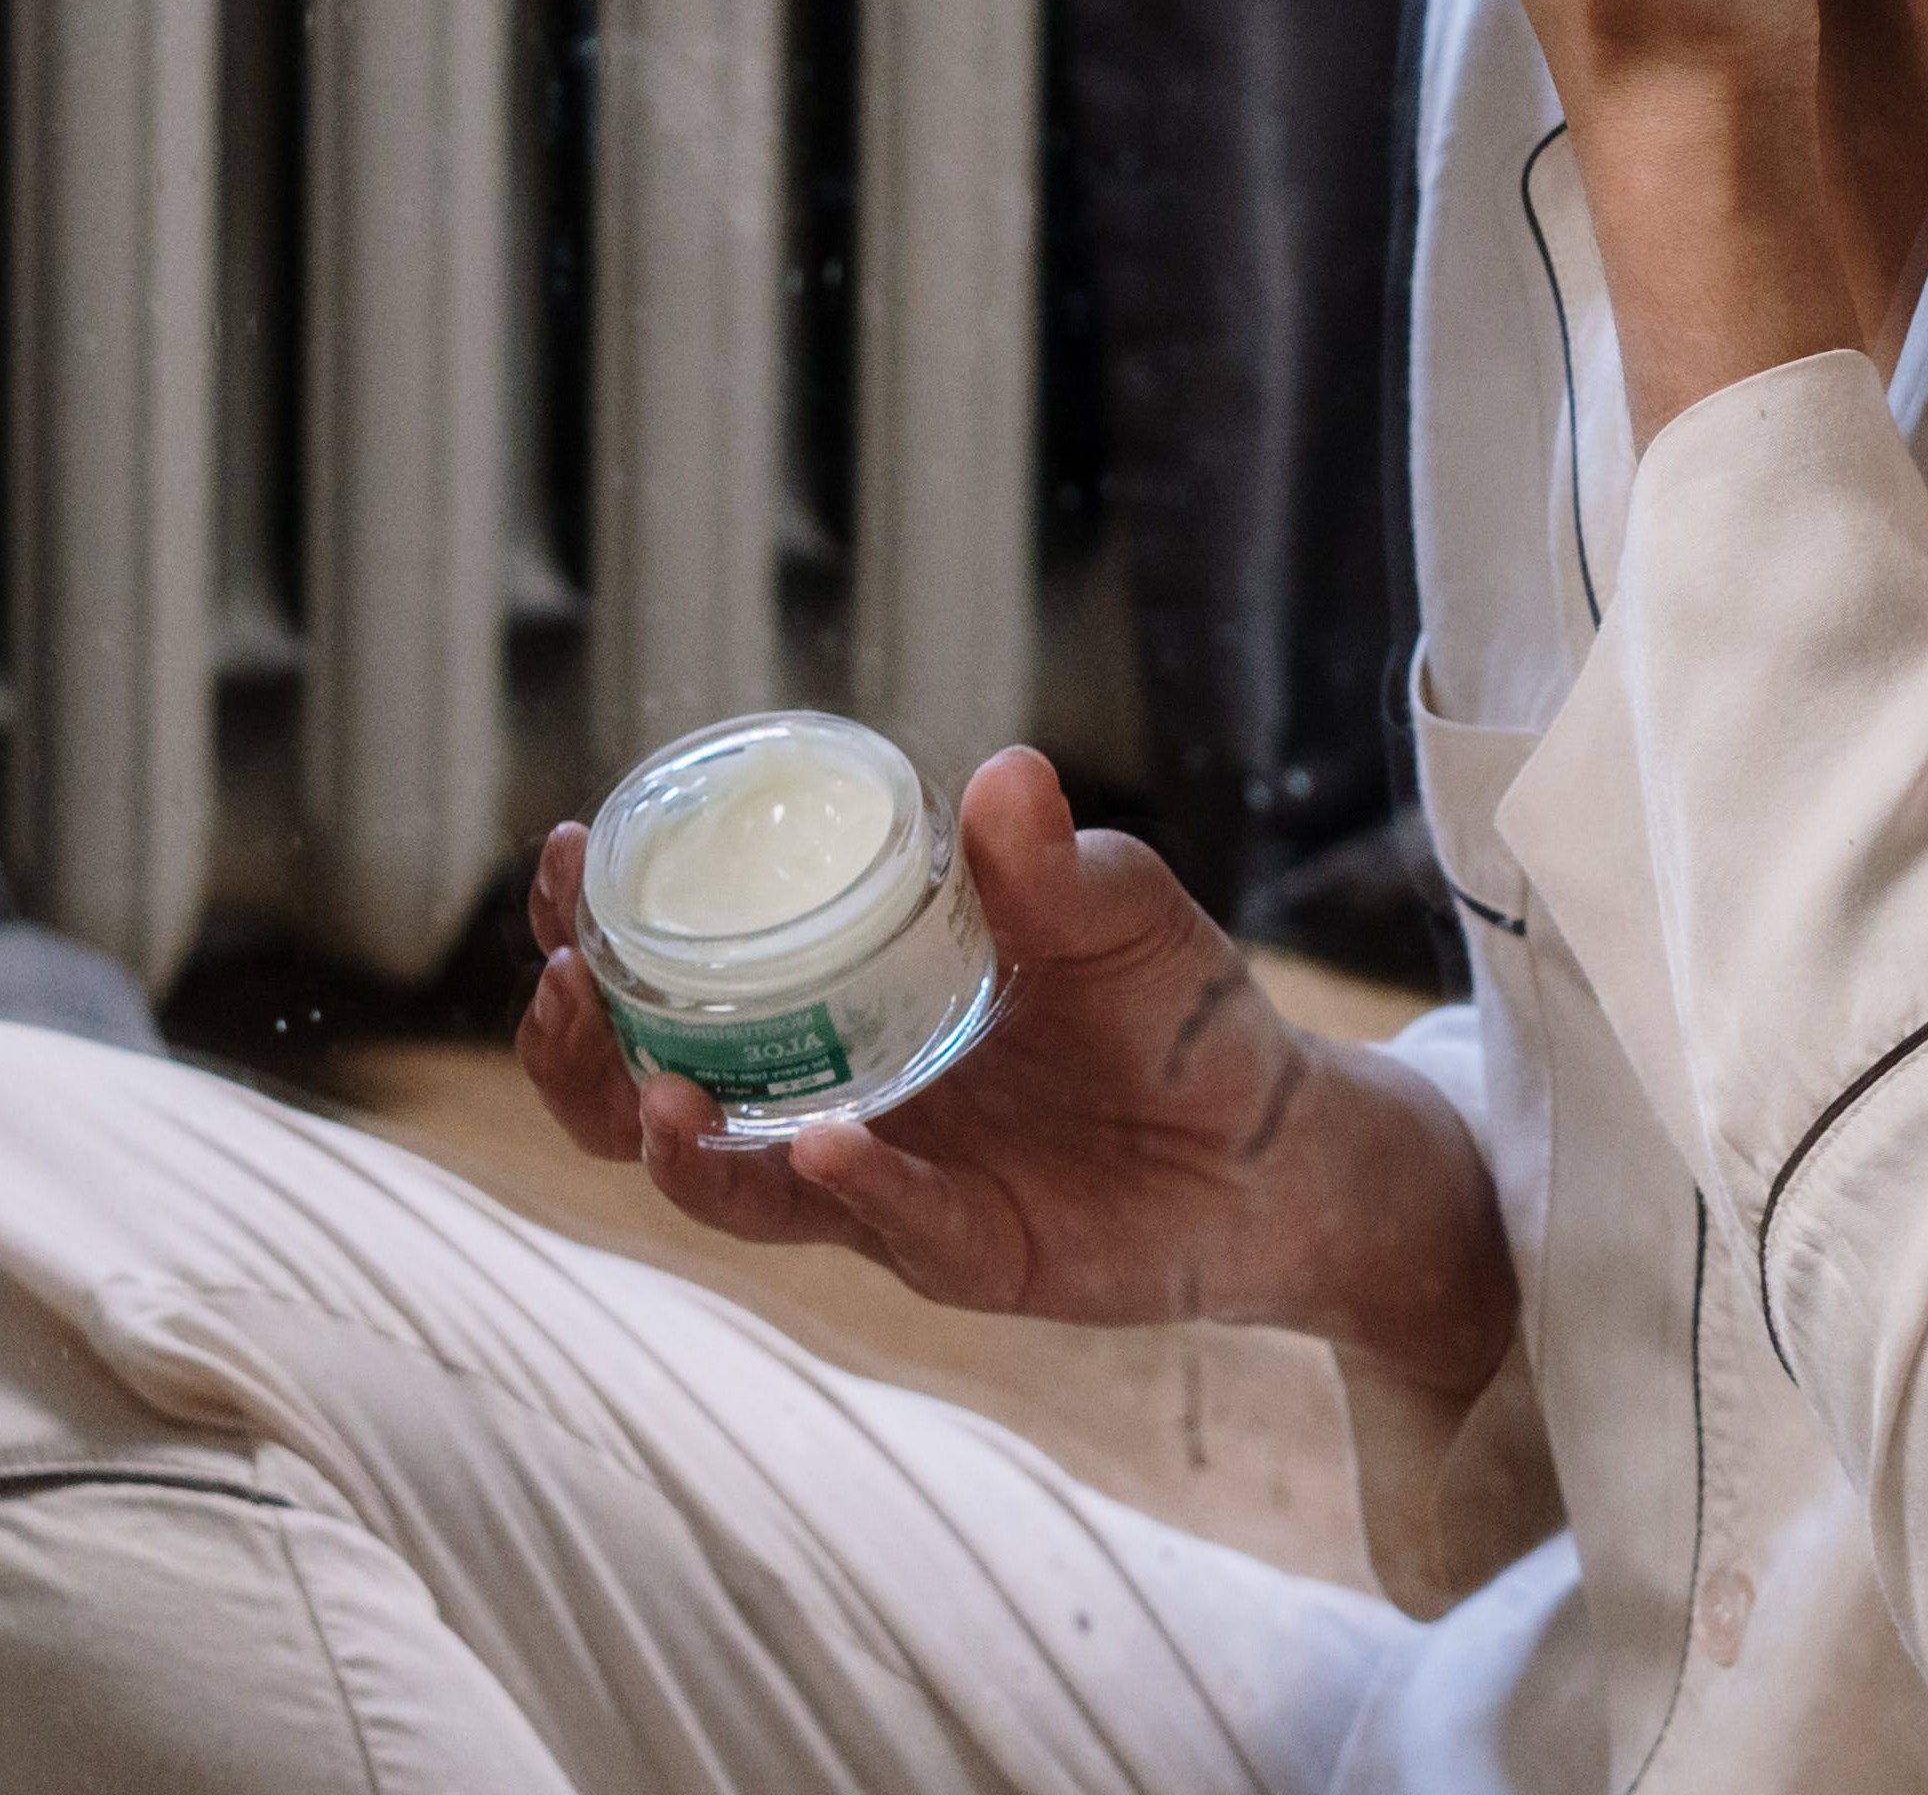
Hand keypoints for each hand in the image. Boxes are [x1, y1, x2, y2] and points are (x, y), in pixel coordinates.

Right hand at [516, 747, 1510, 1392]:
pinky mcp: (961, 1249)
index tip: (566, 858)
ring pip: (728, 1189)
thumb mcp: (1118, 911)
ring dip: (671, 1144)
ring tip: (656, 1091)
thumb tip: (999, 772)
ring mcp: (888, 1186)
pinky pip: (883, 1228)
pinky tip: (821, 1148)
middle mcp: (836, 1098)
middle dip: (580, 1050)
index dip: (605, 925)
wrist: (1276, 1140)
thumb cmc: (1177, 1009)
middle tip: (557, 981)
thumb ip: (1055, 861)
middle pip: (649, 1098)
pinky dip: (848, 1189)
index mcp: (849, 1003)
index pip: (689, 972)